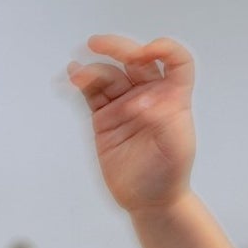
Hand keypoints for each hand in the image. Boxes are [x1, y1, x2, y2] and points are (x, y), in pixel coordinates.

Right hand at [66, 34, 195, 213]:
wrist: (149, 202)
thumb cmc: (169, 175)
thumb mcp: (176, 148)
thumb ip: (162, 119)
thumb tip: (139, 101)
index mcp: (173, 97)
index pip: (176, 61)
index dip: (164, 48)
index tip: (147, 52)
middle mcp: (149, 95)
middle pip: (134, 58)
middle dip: (117, 48)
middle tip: (97, 45)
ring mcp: (125, 103)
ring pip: (108, 73)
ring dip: (92, 69)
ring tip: (78, 76)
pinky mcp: (104, 115)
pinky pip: (91, 91)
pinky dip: (79, 81)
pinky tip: (71, 76)